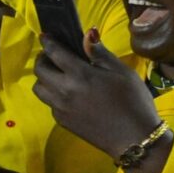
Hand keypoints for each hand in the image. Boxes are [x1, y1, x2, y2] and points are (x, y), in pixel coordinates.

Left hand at [31, 28, 159, 159]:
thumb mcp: (121, 72)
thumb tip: (87, 34)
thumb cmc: (133, 101)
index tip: (45, 36)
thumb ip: (100, 53)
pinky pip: (48, 103)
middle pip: (40, 70)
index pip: (54, 53)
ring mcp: (60, 108)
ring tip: (57, 74)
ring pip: (39, 88)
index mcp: (79, 75)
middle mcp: (63, 91)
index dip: (47, 42)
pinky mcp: (61, 121)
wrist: (134, 138)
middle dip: (43, 59)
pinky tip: (67, 93)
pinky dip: (52, 94)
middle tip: (52, 56)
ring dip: (43, 78)